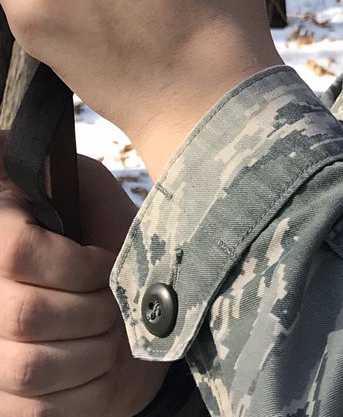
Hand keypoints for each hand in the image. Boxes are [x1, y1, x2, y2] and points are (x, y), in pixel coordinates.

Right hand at [0, 155, 167, 415]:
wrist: (140, 318)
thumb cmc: (113, 246)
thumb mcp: (92, 196)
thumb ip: (63, 172)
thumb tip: (7, 142)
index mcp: (3, 240)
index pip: (16, 252)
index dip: (75, 265)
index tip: (104, 262)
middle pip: (25, 315)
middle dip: (90, 310)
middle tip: (114, 302)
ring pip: (33, 366)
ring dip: (92, 351)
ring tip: (110, 333)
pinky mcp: (9, 407)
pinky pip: (38, 412)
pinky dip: (86, 391)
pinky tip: (99, 368)